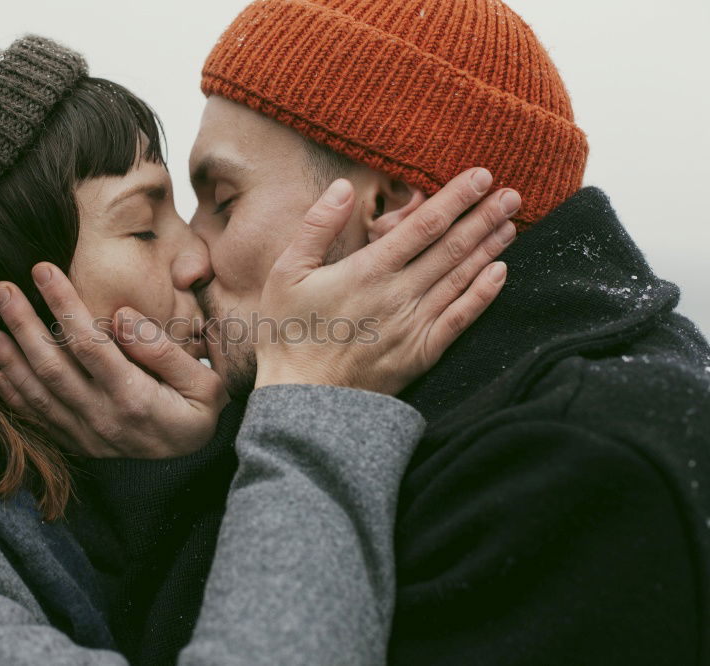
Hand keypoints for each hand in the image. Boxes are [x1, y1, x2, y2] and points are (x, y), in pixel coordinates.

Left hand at [0, 264, 227, 458]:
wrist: (192, 463)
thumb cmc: (197, 412)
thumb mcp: (203, 383)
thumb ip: (162, 349)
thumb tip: (121, 315)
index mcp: (134, 398)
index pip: (89, 343)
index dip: (62, 304)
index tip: (42, 270)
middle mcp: (103, 418)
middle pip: (52, 365)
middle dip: (22, 324)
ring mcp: (86, 434)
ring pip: (37, 392)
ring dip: (8, 358)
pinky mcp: (78, 443)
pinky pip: (39, 420)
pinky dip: (15, 396)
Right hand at [255, 168, 516, 394]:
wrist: (303, 399)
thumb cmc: (290, 332)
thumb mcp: (287, 272)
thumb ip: (317, 226)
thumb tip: (344, 186)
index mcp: (368, 271)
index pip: (423, 225)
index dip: (455, 198)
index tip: (480, 175)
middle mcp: (398, 295)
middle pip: (451, 248)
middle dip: (483, 217)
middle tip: (512, 194)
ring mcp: (414, 326)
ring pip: (461, 278)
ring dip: (489, 248)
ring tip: (510, 223)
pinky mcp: (421, 354)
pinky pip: (460, 319)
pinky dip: (483, 294)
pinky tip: (501, 273)